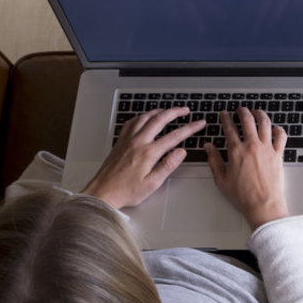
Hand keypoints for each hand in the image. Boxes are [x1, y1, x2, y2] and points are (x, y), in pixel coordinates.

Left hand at [81, 107, 203, 208]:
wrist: (103, 192)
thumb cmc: (126, 191)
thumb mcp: (152, 184)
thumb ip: (168, 166)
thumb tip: (181, 152)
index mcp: (149, 153)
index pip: (175, 136)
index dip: (190, 128)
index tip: (199, 123)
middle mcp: (138, 142)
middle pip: (160, 119)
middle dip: (175, 112)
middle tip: (185, 110)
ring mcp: (127, 140)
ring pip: (145, 117)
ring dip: (159, 111)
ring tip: (168, 110)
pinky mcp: (120, 141)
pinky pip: (131, 122)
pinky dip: (141, 116)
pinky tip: (145, 117)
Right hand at [205, 107, 290, 227]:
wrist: (263, 205)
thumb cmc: (243, 196)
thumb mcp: (221, 179)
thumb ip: (214, 160)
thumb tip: (208, 147)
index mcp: (236, 151)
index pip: (229, 128)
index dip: (225, 118)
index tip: (224, 114)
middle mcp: (252, 146)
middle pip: (247, 120)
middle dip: (242, 112)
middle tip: (240, 109)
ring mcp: (267, 149)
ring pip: (265, 124)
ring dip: (260, 114)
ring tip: (257, 112)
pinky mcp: (278, 155)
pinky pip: (281, 136)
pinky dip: (278, 129)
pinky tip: (275, 128)